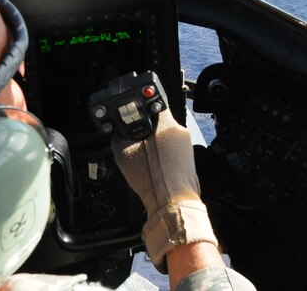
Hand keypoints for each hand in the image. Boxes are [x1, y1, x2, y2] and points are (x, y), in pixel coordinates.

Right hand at [112, 110, 216, 272]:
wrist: (173, 203)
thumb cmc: (153, 179)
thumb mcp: (124, 154)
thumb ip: (120, 137)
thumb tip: (118, 133)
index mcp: (167, 124)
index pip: (153, 104)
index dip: (140, 108)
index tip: (132, 115)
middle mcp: (180, 132)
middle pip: (159, 122)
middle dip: (145, 130)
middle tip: (133, 141)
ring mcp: (187, 146)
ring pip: (165, 137)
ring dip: (153, 143)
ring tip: (142, 158)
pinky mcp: (189, 159)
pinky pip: (171, 150)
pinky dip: (161, 155)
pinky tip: (152, 167)